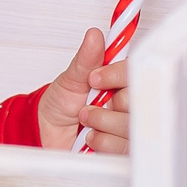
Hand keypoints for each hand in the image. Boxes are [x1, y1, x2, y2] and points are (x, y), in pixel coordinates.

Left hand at [36, 30, 128, 154]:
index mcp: (122, 80)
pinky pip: (126, 147)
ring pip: (132, 126)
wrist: (47, 133)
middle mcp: (131, 103)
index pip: (138, 72)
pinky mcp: (126, 149)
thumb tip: (94, 36)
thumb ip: (85, 60)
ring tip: (87, 121)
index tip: (94, 79)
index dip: (116, 76)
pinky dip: (103, 142)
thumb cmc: (61, 105)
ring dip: (102, 123)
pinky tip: (93, 137)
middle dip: (107, 105)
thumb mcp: (70, 80)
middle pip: (139, 100)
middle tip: (88, 105)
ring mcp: (131, 127)